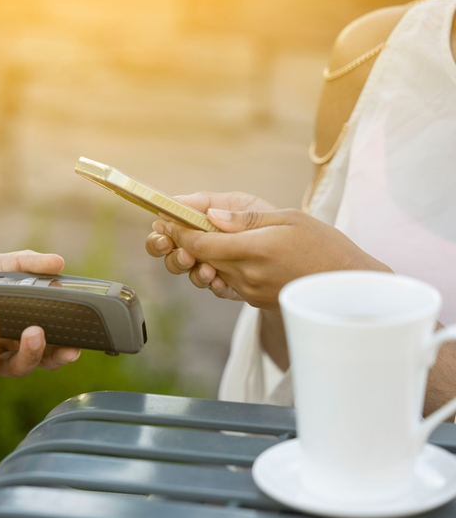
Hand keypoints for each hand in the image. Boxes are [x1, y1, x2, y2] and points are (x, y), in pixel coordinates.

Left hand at [149, 194, 390, 310]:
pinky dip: (220, 267)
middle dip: (183, 242)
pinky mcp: (254, 300)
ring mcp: (249, 291)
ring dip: (200, 256)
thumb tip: (210, 216)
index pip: (200, 243)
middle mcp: (246, 275)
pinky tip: (224, 255)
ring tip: (195, 238)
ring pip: (211, 270)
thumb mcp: (289, 220)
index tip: (166, 219)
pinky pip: (227, 282)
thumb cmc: (325, 246)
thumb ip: (245, 219)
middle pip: (200, 258)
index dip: (179, 231)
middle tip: (170, 226)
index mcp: (254, 251)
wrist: (350, 287)